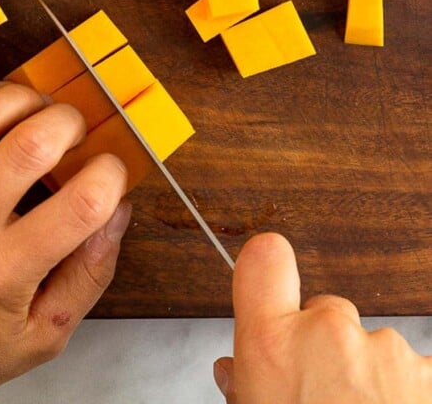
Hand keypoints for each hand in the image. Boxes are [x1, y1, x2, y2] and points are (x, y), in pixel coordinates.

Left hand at [0, 82, 129, 403]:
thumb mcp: (41, 336)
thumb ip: (90, 273)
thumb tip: (118, 209)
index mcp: (3, 274)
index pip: (80, 204)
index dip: (110, 175)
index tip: (109, 172)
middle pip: (28, 145)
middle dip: (67, 123)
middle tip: (74, 130)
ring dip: (19, 98)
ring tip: (37, 107)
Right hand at [214, 232, 431, 402]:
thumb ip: (246, 384)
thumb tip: (235, 372)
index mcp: (275, 347)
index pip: (264, 258)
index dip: (268, 264)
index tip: (272, 272)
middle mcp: (330, 336)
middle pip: (328, 312)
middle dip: (327, 347)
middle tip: (320, 395)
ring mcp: (387, 352)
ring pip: (373, 346)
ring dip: (369, 377)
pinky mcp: (431, 374)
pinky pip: (414, 372)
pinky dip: (406, 394)